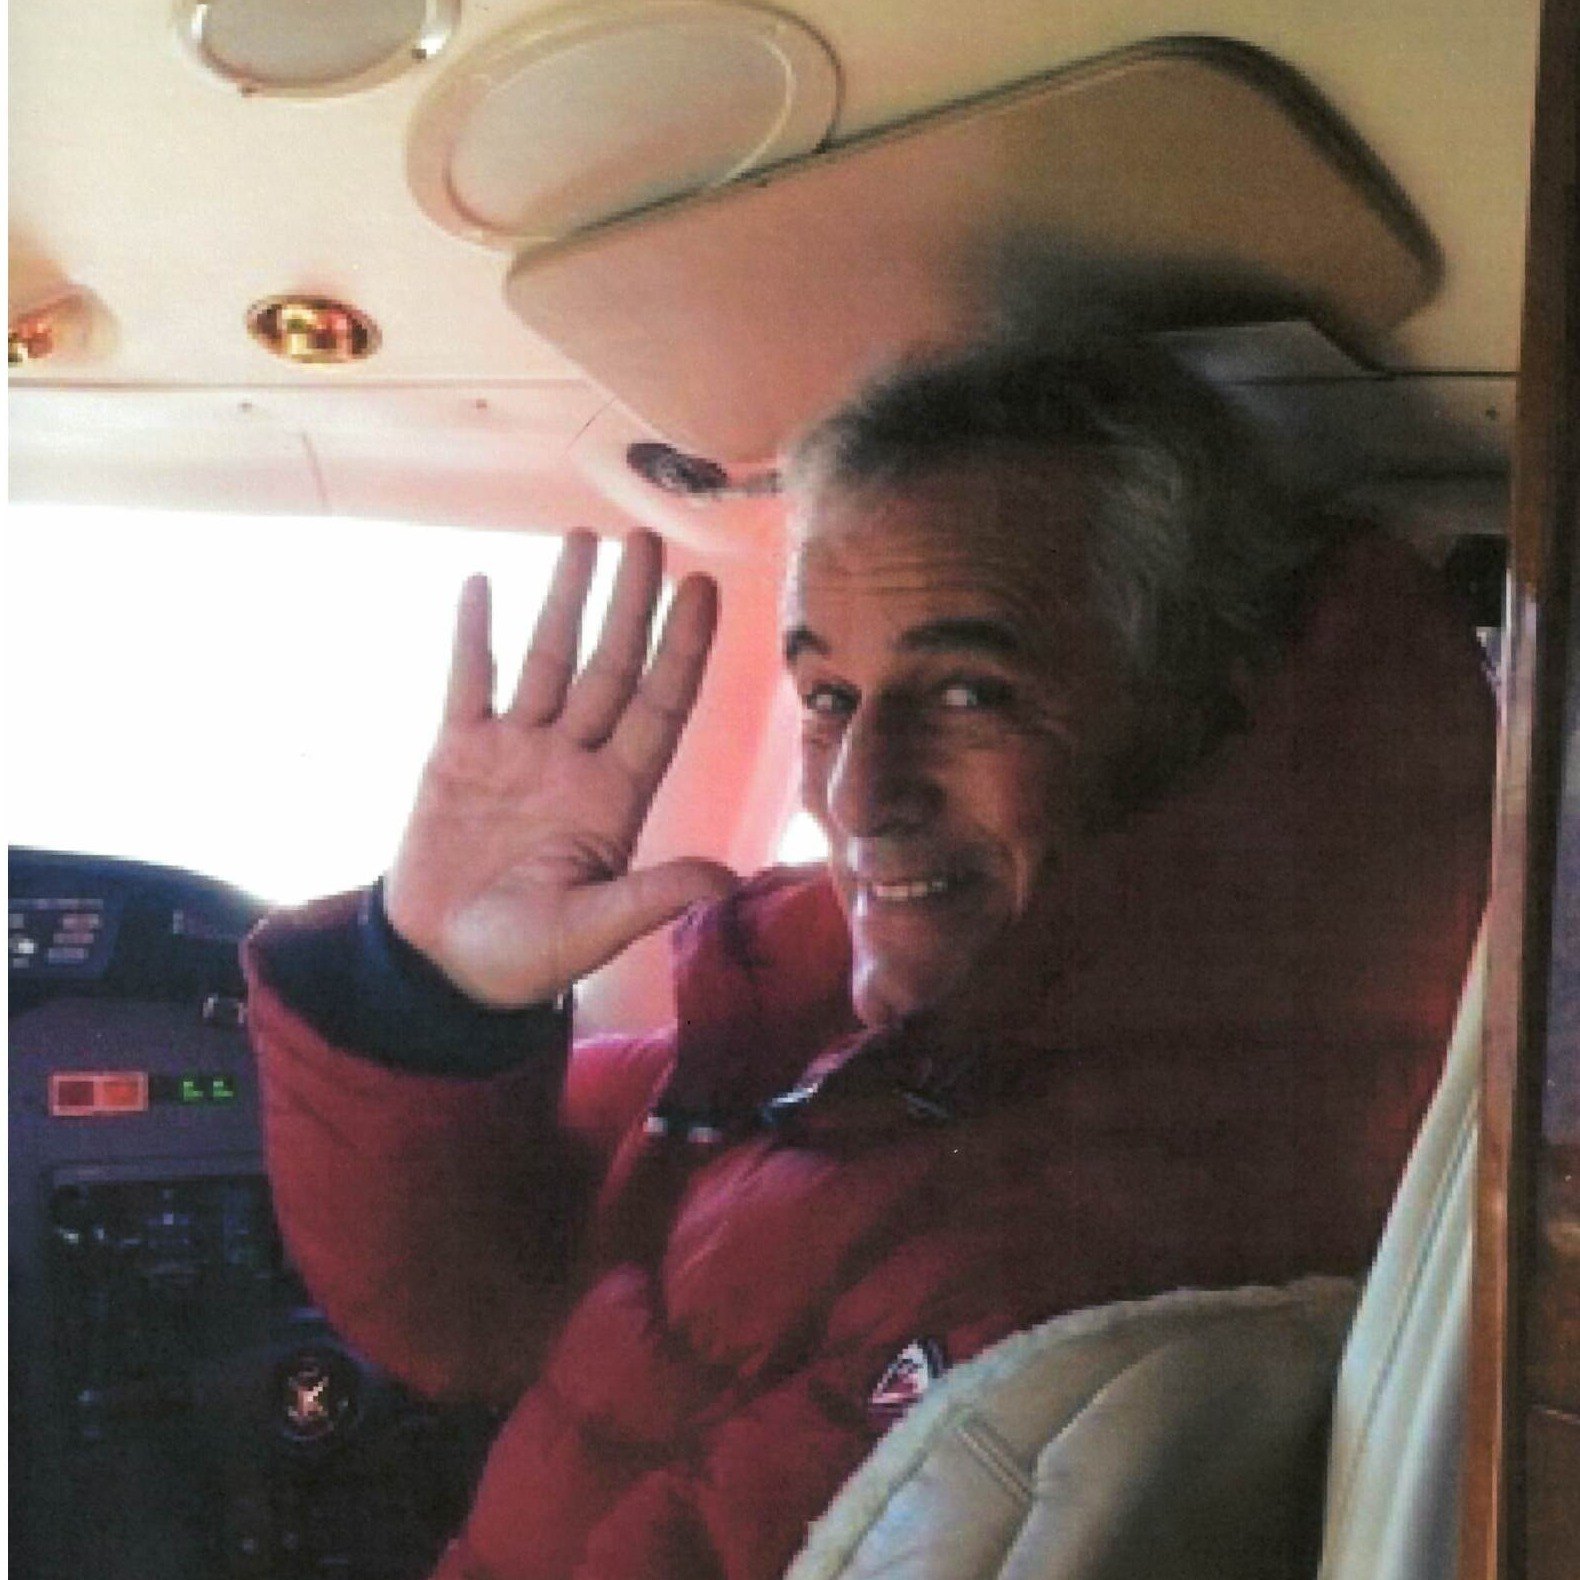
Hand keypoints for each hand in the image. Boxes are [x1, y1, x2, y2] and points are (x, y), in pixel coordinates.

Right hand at [384, 529, 737, 1006]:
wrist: (440, 966)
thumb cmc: (523, 959)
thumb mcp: (592, 931)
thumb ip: (652, 898)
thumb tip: (729, 879)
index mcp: (615, 798)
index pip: (660, 708)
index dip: (683, 649)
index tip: (704, 589)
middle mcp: (574, 762)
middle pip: (611, 668)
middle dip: (630, 604)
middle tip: (647, 538)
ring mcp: (516, 751)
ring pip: (547, 660)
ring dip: (564, 600)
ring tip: (583, 538)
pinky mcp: (457, 754)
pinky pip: (469, 682)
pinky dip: (474, 636)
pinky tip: (482, 585)